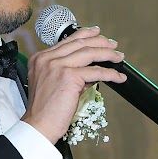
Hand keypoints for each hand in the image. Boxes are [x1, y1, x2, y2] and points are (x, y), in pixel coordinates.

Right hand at [22, 26, 126, 143]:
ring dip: (108, 54)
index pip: (67, 41)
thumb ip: (69, 72)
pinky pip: (96, 72)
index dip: (85, 34)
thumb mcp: (52, 83)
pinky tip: (117, 76)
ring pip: (89, 53)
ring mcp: (58, 66)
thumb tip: (90, 68)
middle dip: (100, 42)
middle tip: (112, 45)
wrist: (38, 125)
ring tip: (119, 57)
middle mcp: (47, 59)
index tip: (97, 33)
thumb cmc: (44, 110)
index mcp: (41, 58)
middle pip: (80, 43)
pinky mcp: (69, 77)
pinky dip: (110, 74)